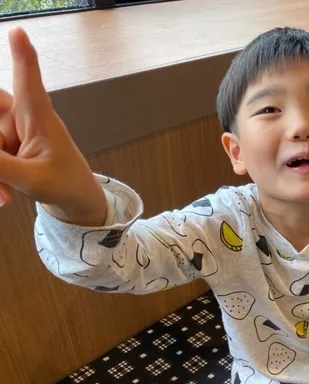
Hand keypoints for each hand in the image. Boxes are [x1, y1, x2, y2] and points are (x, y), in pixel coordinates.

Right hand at [0, 28, 105, 225]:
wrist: (76, 201)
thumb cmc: (65, 184)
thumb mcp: (31, 179)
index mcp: (40, 119)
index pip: (29, 82)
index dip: (23, 56)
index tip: (19, 32)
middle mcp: (25, 118)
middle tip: (1, 180)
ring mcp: (14, 130)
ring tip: (5, 195)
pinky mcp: (7, 143)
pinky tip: (4, 196)